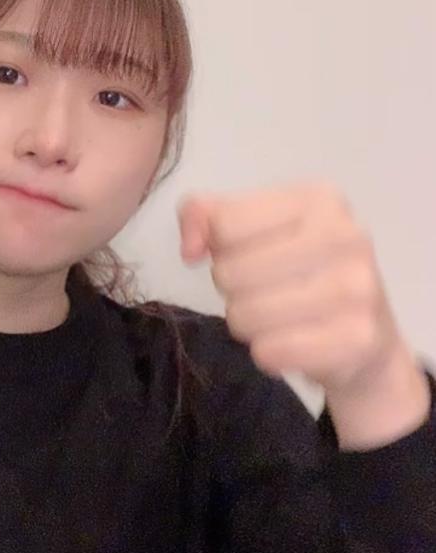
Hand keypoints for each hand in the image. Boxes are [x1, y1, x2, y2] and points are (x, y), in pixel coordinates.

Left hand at [176, 181, 409, 393]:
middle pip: (230, 272)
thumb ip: (203, 216)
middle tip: (262, 293)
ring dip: (246, 324)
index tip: (247, 256)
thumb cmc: (297, 272)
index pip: (224, 224)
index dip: (221, 248)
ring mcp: (358, 287)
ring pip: (246, 314)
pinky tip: (291, 343)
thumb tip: (190, 250)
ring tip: (275, 318)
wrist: (364, 338)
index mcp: (317, 199)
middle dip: (232, 290)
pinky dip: (267, 353)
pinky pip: (270, 351)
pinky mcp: (357, 339)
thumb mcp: (251, 229)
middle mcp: (345, 235)